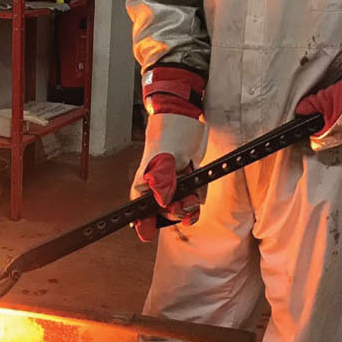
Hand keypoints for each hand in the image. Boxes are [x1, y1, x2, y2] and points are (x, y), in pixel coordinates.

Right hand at [131, 112, 204, 242]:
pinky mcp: (184, 184)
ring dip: (192, 200)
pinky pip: (193, 198)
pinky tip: (196, 178)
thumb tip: (162, 203)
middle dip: (180, 209)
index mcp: (142, 187)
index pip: (142, 217)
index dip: (153, 223)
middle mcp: (154, 191)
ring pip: (182, 208)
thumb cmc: (169, 133)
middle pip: (166, 216)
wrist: (185, 118)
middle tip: (187, 196)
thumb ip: (163, 180)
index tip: (166, 217)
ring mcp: (170, 188)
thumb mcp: (167, 156)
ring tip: (192, 183)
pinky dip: (199, 192)